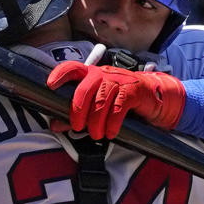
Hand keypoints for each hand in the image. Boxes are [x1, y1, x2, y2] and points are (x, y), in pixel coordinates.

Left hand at [47, 61, 184, 138]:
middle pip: (85, 89)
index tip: (50, 85)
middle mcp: (103, 74)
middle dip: (79, 110)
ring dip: (96, 122)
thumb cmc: (121, 102)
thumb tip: (54, 124)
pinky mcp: (132, 91)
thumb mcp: (98, 107)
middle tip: (79, 127)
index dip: (60, 74)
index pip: (73, 68)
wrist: (152, 99)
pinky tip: (111, 133)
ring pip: (101, 101)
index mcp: (92, 75)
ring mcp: (119, 81)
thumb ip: (77, 115)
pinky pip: (118, 107)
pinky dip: (112, 123)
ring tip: (97, 135)